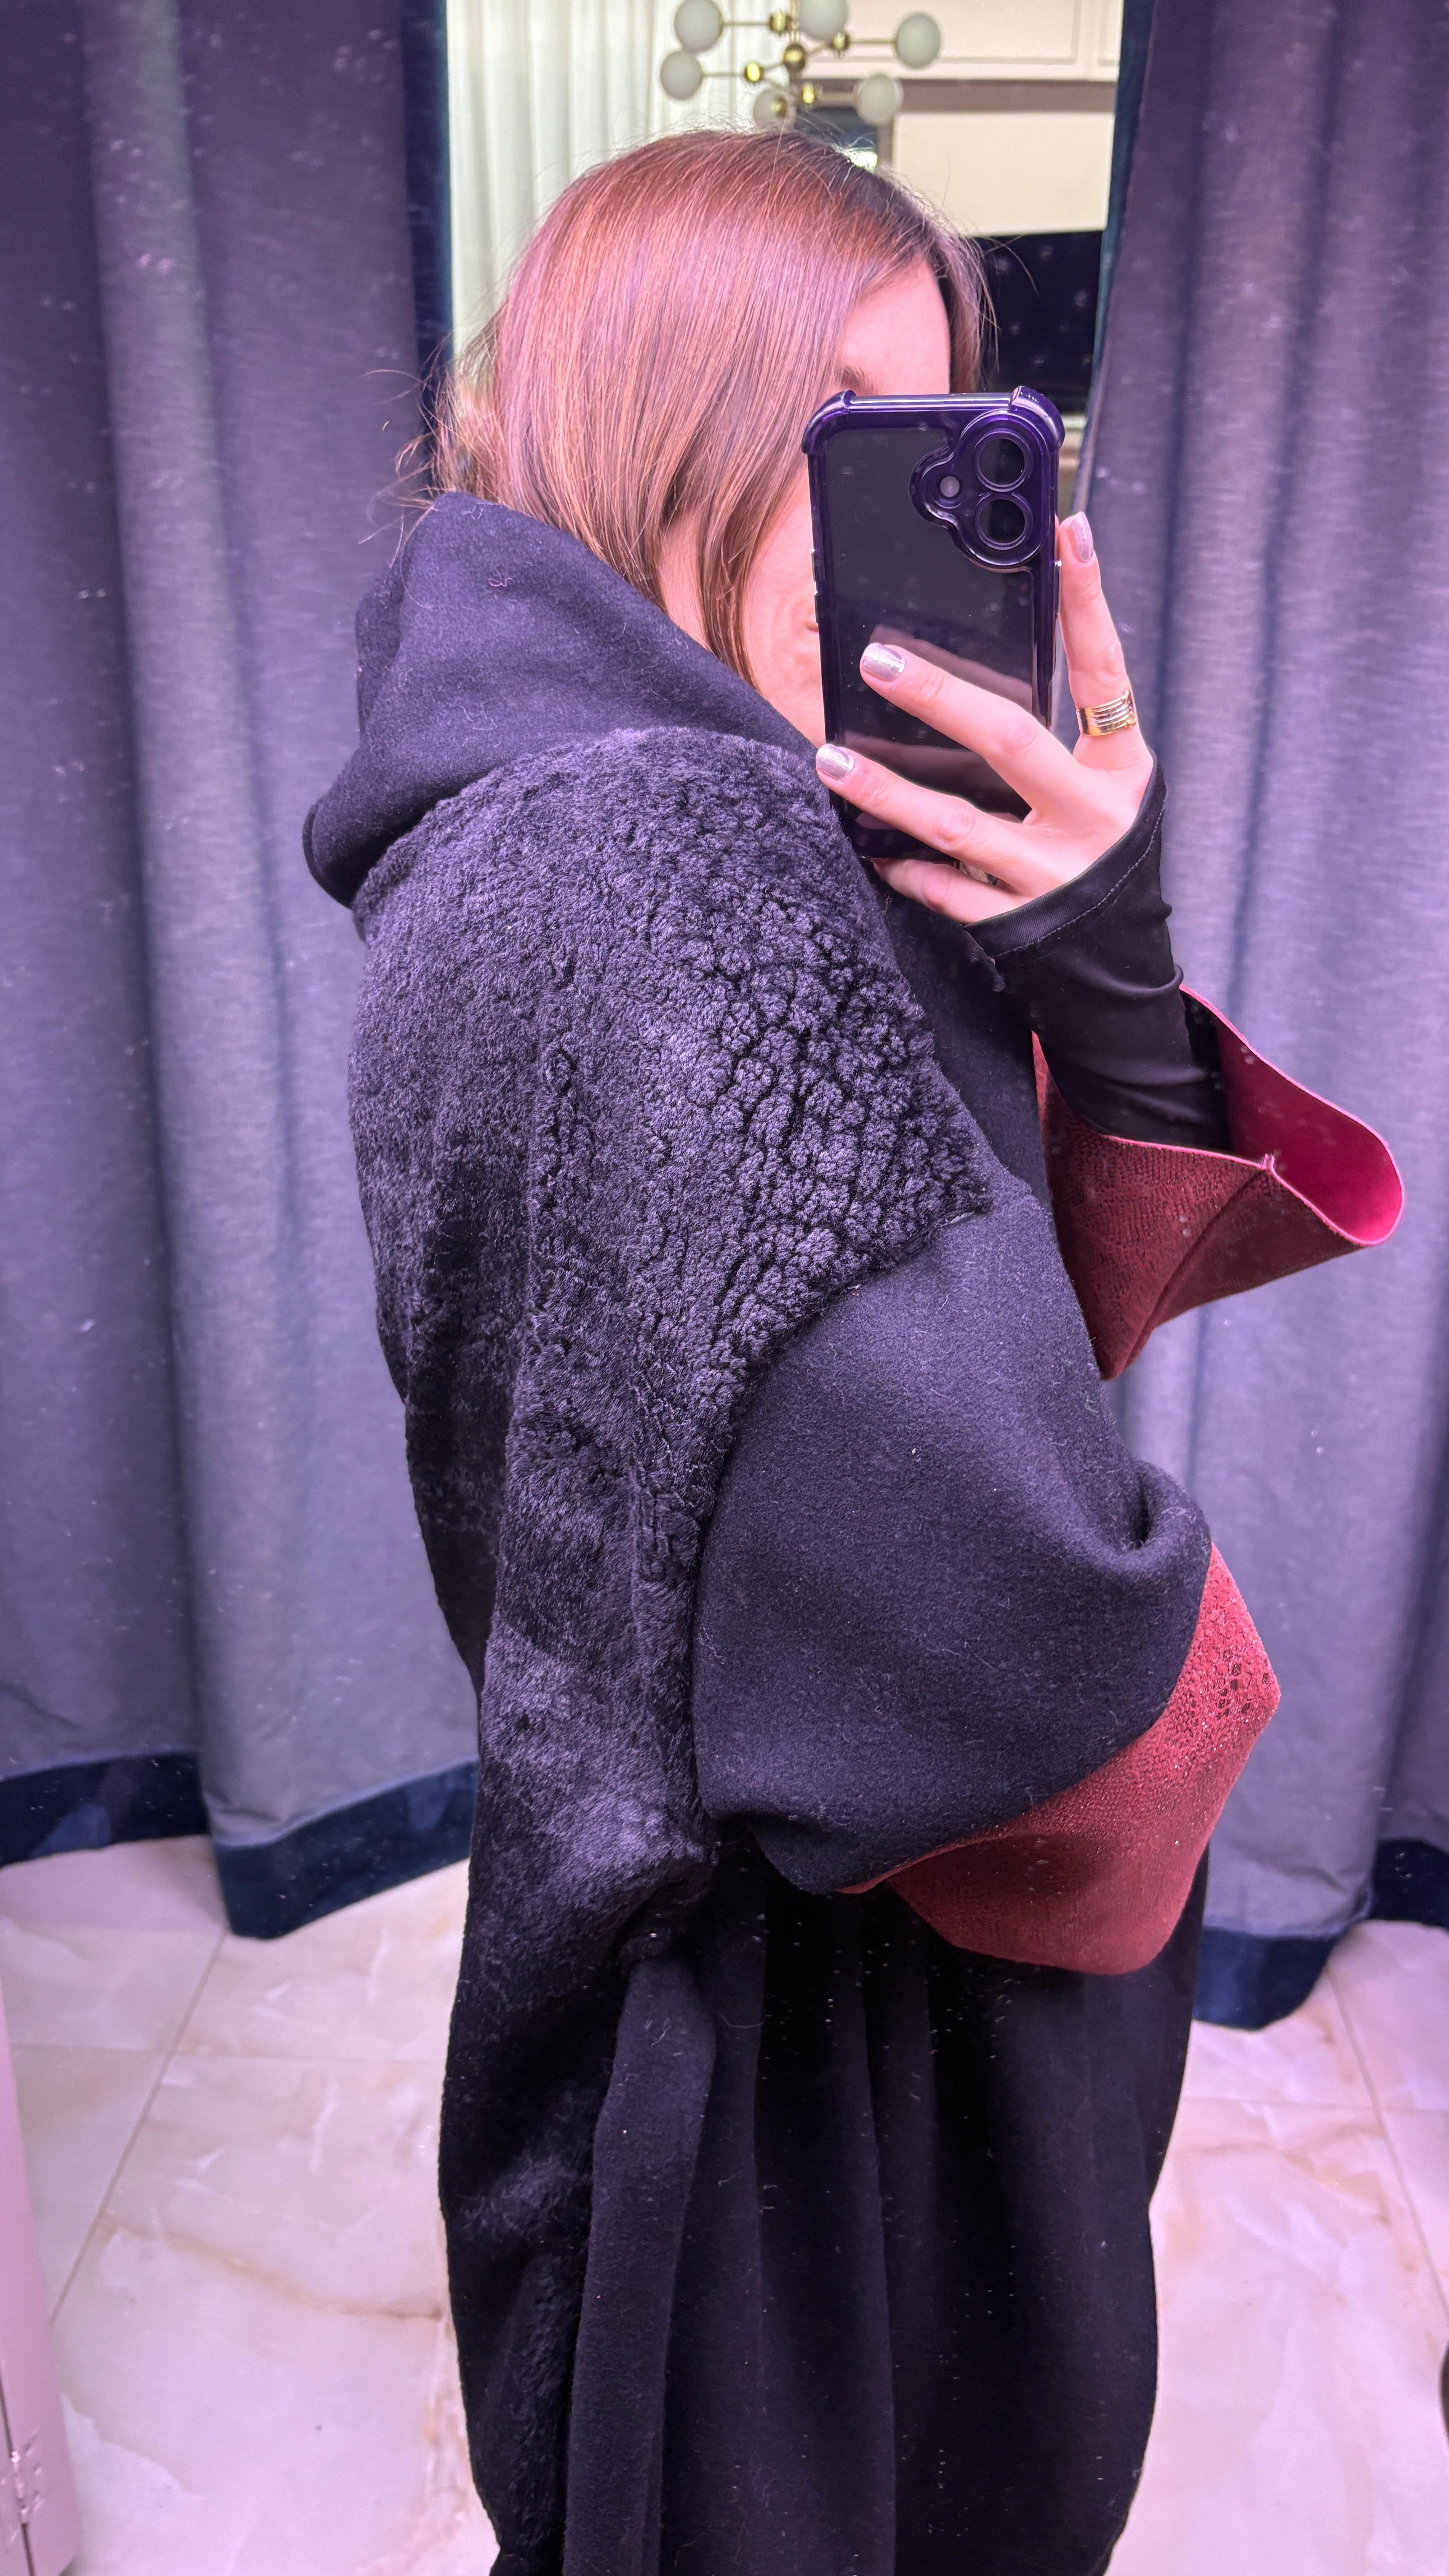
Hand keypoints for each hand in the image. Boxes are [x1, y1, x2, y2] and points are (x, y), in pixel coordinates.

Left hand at [814, 513, 1154, 924]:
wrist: (1119, 970)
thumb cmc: (1102, 859)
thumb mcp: (1104, 791)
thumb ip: (1060, 736)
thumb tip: (980, 666)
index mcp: (1122, 772)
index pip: (1105, 672)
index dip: (1089, 602)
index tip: (1067, 533)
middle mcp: (1094, 818)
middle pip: (1010, 740)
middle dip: (940, 697)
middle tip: (877, 661)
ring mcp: (1054, 876)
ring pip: (958, 824)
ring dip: (889, 791)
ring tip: (832, 759)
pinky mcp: (1019, 926)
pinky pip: (948, 892)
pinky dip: (906, 869)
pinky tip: (867, 846)